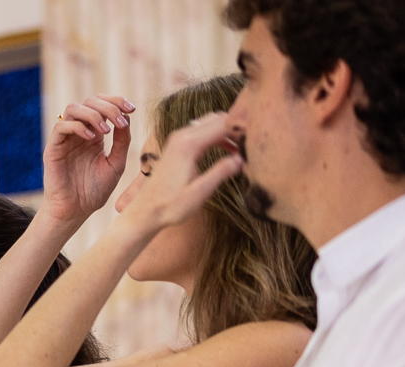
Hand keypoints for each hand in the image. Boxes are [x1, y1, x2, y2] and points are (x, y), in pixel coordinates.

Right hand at [41, 95, 134, 224]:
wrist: (75, 211)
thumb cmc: (94, 191)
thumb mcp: (116, 164)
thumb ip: (122, 141)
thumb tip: (127, 117)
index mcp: (94, 134)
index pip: (102, 105)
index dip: (117, 101)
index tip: (132, 109)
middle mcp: (79, 132)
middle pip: (89, 101)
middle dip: (108, 106)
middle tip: (121, 119)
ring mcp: (65, 139)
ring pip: (73, 108)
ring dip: (93, 114)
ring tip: (106, 131)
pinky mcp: (53, 148)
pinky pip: (61, 127)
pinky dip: (78, 127)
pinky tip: (92, 138)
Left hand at [121, 112, 243, 231]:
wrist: (145, 212)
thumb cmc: (170, 207)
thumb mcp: (199, 193)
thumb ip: (220, 173)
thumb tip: (241, 159)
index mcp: (188, 145)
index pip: (224, 123)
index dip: (244, 127)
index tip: (260, 138)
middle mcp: (182, 135)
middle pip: (218, 117)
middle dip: (238, 125)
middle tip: (255, 141)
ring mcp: (178, 138)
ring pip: (211, 122)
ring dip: (228, 130)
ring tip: (245, 146)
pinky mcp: (177, 144)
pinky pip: (202, 130)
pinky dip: (218, 135)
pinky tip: (229, 150)